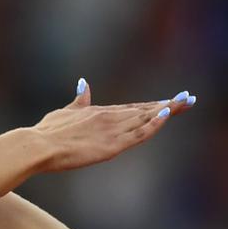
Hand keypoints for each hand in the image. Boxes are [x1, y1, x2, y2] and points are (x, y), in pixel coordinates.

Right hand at [31, 80, 193, 172]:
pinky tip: (168, 113)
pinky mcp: (112, 144)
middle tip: (189, 98)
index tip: (170, 102)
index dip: (153, 105)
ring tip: (187, 102)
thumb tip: (83, 83)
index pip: (132, 108)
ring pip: (147, 118)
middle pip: (145, 110)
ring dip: (169, 110)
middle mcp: (109, 117)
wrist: (38, 145)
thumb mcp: (64, 113)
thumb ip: (78, 100)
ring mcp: (112, 129)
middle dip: (169, 104)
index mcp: (99, 112)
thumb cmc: (46, 133)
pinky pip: (139, 133)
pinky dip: (155, 123)